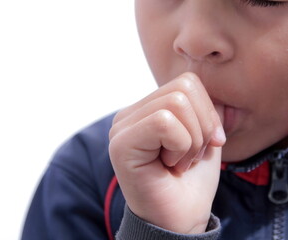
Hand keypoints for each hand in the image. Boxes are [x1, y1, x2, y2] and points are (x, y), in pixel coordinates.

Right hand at [109, 72, 225, 233]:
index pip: (186, 82)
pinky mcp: (121, 143)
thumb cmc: (190, 180)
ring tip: (179, 162)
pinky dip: (180, 147)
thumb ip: (204, 108)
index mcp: (146, 110)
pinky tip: (169, 166)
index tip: (205, 144)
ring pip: (176, 103)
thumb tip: (209, 89)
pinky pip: (164, 123)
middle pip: (183, 89)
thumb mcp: (204, 136)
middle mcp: (129, 115)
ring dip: (191, 140)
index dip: (208, 113)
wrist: (179, 218)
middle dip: (202, 127)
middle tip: (189, 156)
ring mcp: (122, 128)